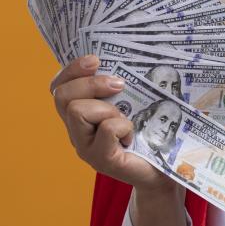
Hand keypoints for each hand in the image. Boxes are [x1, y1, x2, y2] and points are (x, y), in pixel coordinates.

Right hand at [49, 54, 182, 196]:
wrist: (165, 170)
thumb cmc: (150, 133)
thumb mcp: (136, 102)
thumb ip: (126, 84)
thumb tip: (137, 56)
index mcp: (81, 114)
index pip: (59, 86)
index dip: (71, 70)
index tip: (95, 60)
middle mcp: (77, 130)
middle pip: (61, 95)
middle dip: (90, 83)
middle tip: (119, 86)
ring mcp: (86, 147)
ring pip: (77, 110)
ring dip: (106, 108)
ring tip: (125, 119)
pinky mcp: (101, 160)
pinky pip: (105, 129)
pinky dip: (122, 126)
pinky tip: (132, 136)